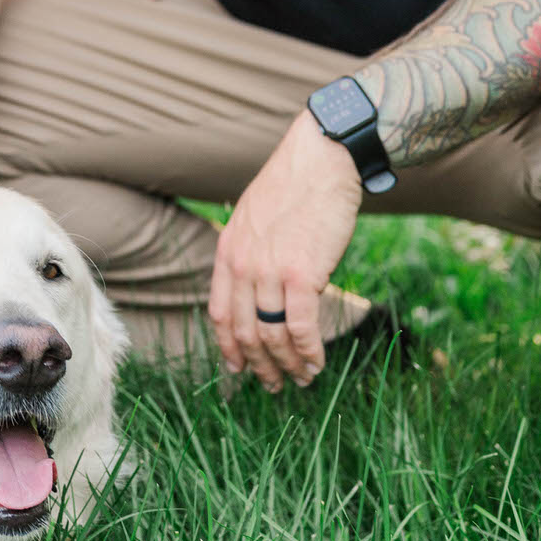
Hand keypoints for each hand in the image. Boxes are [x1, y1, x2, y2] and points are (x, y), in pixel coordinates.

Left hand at [208, 112, 362, 391]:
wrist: (322, 157)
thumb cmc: (296, 184)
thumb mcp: (255, 216)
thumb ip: (251, 252)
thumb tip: (259, 288)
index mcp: (228, 251)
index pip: (219, 313)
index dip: (228, 347)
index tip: (239, 367)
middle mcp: (242, 265)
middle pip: (243, 332)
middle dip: (259, 365)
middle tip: (275, 383)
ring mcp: (270, 271)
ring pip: (271, 335)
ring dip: (287, 364)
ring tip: (301, 378)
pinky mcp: (303, 274)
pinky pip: (301, 328)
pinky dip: (309, 352)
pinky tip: (317, 363)